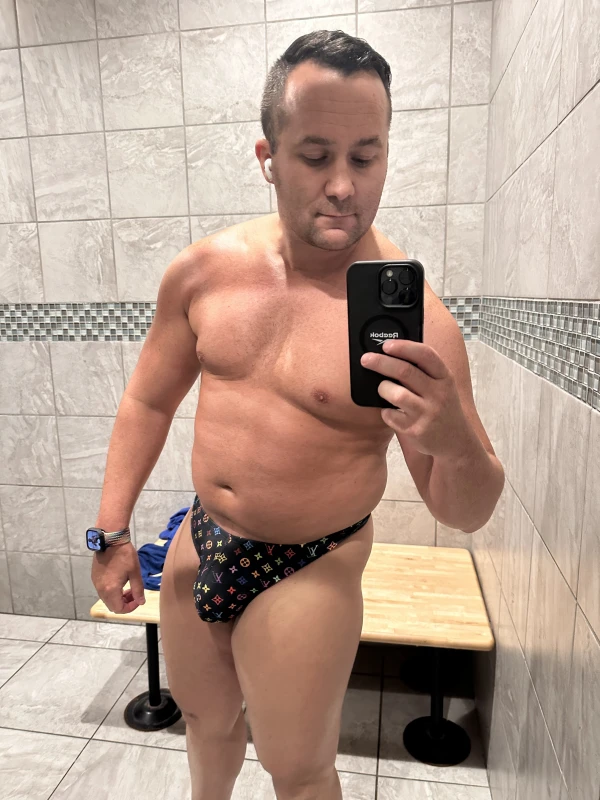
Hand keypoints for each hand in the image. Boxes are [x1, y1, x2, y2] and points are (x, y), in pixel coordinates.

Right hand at [91, 542, 145, 613]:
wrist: (111, 540)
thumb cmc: (125, 555)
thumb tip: (141, 602)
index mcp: (111, 589)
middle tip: (133, 593)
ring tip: (128, 587)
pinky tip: (119, 581)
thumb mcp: (135, 573)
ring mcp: (96, 583)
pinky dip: (111, 591)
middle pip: (112, 606)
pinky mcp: (94, 577)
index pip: (119, 609)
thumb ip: (138, 590)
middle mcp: (101, 589)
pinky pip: (102, 590)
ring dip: (117, 597)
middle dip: (124, 603)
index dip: (130, 608)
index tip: (138, 599)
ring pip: (106, 599)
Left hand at [360, 338, 472, 458]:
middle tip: (366, 359)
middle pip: (405, 371)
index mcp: (445, 377)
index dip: (404, 347)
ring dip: (384, 389)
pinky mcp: (416, 430)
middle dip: (381, 363)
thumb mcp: (441, 386)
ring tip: (383, 389)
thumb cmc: (442, 407)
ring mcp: (428, 413)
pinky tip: (391, 412)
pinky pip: (391, 415)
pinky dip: (386, 412)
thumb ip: (423, 372)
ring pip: (396, 394)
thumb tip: (390, 355)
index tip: (387, 344)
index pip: (426, 355)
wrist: (455, 441)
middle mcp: (439, 394)